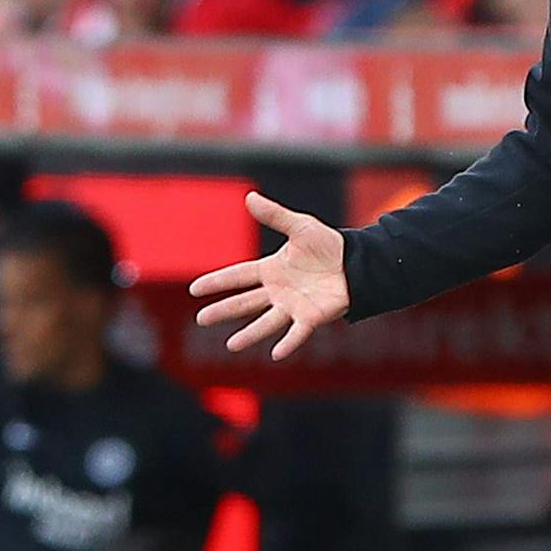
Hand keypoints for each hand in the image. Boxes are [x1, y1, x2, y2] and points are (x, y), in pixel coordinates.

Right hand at [189, 191, 349, 360]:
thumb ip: (275, 216)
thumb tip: (249, 197)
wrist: (356, 262)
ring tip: (231, 346)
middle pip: (245, 302)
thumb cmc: (327, 245)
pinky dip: (288, 342)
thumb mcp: (300, 226)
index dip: (217, 282)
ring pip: (266, 321)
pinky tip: (276, 353)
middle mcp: (277, 290)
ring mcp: (293, 305)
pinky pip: (298, 332)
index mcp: (271, 269)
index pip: (238, 276)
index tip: (194, 289)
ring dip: (250, 334)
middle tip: (201, 320)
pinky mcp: (312, 317)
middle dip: (224, 310)